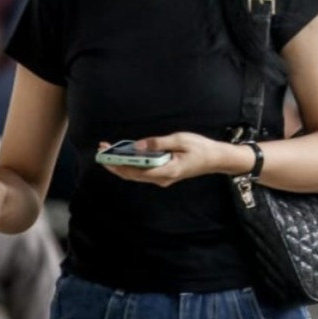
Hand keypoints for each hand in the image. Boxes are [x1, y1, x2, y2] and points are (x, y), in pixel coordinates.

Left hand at [99, 132, 238, 187]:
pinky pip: (143, 172)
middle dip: (115, 164)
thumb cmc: (200, 147)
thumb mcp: (179, 140)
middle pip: (133, 175)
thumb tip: (137, 145)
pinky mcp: (164, 175)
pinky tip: (124, 155)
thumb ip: (157, 143)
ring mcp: (163, 179)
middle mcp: (162, 179)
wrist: (216, 159)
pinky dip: (131, 164)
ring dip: (121, 164)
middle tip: (101, 151)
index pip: (136, 171)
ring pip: (136, 175)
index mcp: (167, 171)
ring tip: (108, 151)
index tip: (106, 156)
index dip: (119, 164)